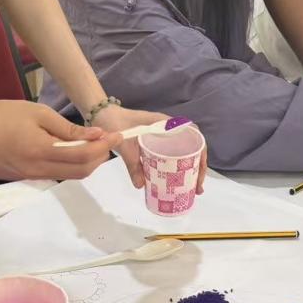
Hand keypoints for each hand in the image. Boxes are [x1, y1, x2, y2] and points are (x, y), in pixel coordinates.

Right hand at [0, 98, 121, 181]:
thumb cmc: (4, 114)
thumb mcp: (39, 113)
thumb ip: (68, 128)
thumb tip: (95, 135)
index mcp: (41, 150)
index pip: (83, 155)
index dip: (104, 147)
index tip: (116, 135)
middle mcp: (39, 168)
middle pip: (82, 171)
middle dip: (100, 157)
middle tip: (108, 139)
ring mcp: (34, 175)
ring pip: (72, 175)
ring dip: (89, 162)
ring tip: (95, 142)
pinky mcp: (30, 175)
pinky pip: (60, 173)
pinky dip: (74, 164)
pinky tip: (77, 148)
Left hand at [92, 105, 207, 194]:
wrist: (101, 114)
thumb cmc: (116, 123)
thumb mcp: (125, 144)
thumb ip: (133, 164)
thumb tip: (141, 185)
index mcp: (166, 124)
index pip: (194, 135)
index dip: (201, 154)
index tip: (199, 171)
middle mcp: (167, 129)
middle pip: (191, 148)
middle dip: (197, 168)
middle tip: (197, 188)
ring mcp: (161, 137)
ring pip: (181, 153)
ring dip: (187, 170)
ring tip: (189, 188)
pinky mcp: (152, 144)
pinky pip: (168, 156)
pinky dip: (173, 169)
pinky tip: (170, 181)